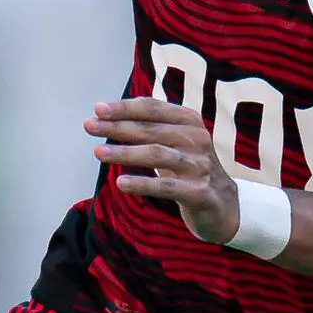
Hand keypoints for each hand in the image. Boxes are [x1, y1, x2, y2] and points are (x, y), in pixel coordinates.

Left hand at [88, 97, 241, 245]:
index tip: (98, 109)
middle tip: (89, 127)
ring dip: (125, 152)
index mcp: (190, 121)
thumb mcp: (174, 141)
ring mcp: (200, 166)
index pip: (153, 109)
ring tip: (99, 152)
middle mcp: (197, 139)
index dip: (125, 108)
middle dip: (118, 127)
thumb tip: (106, 115)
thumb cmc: (188, 168)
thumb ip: (149, 127)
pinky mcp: (199, 192)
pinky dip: (142, 183)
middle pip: (151, 130)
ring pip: (157, 154)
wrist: (222, 204)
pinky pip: (166, 186)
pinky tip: (121, 182)